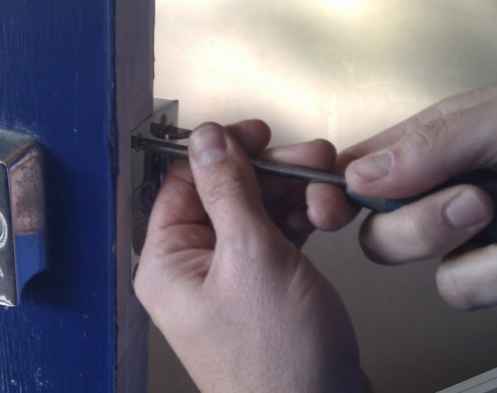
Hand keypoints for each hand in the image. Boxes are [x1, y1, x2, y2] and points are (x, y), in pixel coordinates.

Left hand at [134, 121, 367, 392]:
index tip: (257, 134)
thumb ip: (229, 191)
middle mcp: (191, 269)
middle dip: (272, 173)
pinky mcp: (263, 287)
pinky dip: (301, 220)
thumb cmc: (279, 362)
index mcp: (167, 261)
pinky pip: (276, 236)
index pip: (183, 181)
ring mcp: (230, 278)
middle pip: (225, 193)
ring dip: (294, 195)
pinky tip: (326, 215)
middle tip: (310, 161)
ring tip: (329, 194)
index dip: (221, 150)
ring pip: (256, 211)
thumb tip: (209, 139)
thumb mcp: (252, 258)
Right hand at [312, 75, 496, 320]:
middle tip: (480, 201)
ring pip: (454, 287)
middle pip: (385, 244)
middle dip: (429, 231)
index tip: (334, 209)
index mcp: (434, 154)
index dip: (333, 198)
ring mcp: (489, 250)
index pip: (356, 180)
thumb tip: (360, 176)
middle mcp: (451, 204)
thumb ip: (435, 140)